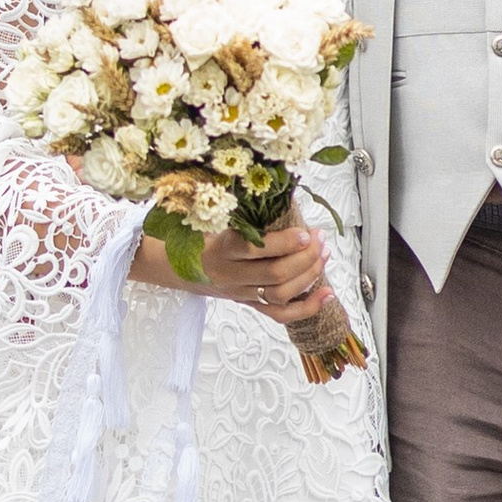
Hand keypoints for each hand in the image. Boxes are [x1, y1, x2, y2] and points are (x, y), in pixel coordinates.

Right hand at [134, 212, 328, 327]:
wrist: (173, 266)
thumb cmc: (199, 235)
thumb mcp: (214, 218)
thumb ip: (244, 208)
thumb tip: (283, 188)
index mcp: (221, 249)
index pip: (256, 250)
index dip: (285, 243)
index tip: (305, 231)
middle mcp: (231, 275)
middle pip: (275, 274)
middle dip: (305, 257)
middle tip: (320, 239)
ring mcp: (241, 293)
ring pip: (281, 294)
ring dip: (309, 275)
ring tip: (324, 255)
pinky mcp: (248, 304)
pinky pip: (279, 314)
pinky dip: (307, 307)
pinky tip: (327, 295)